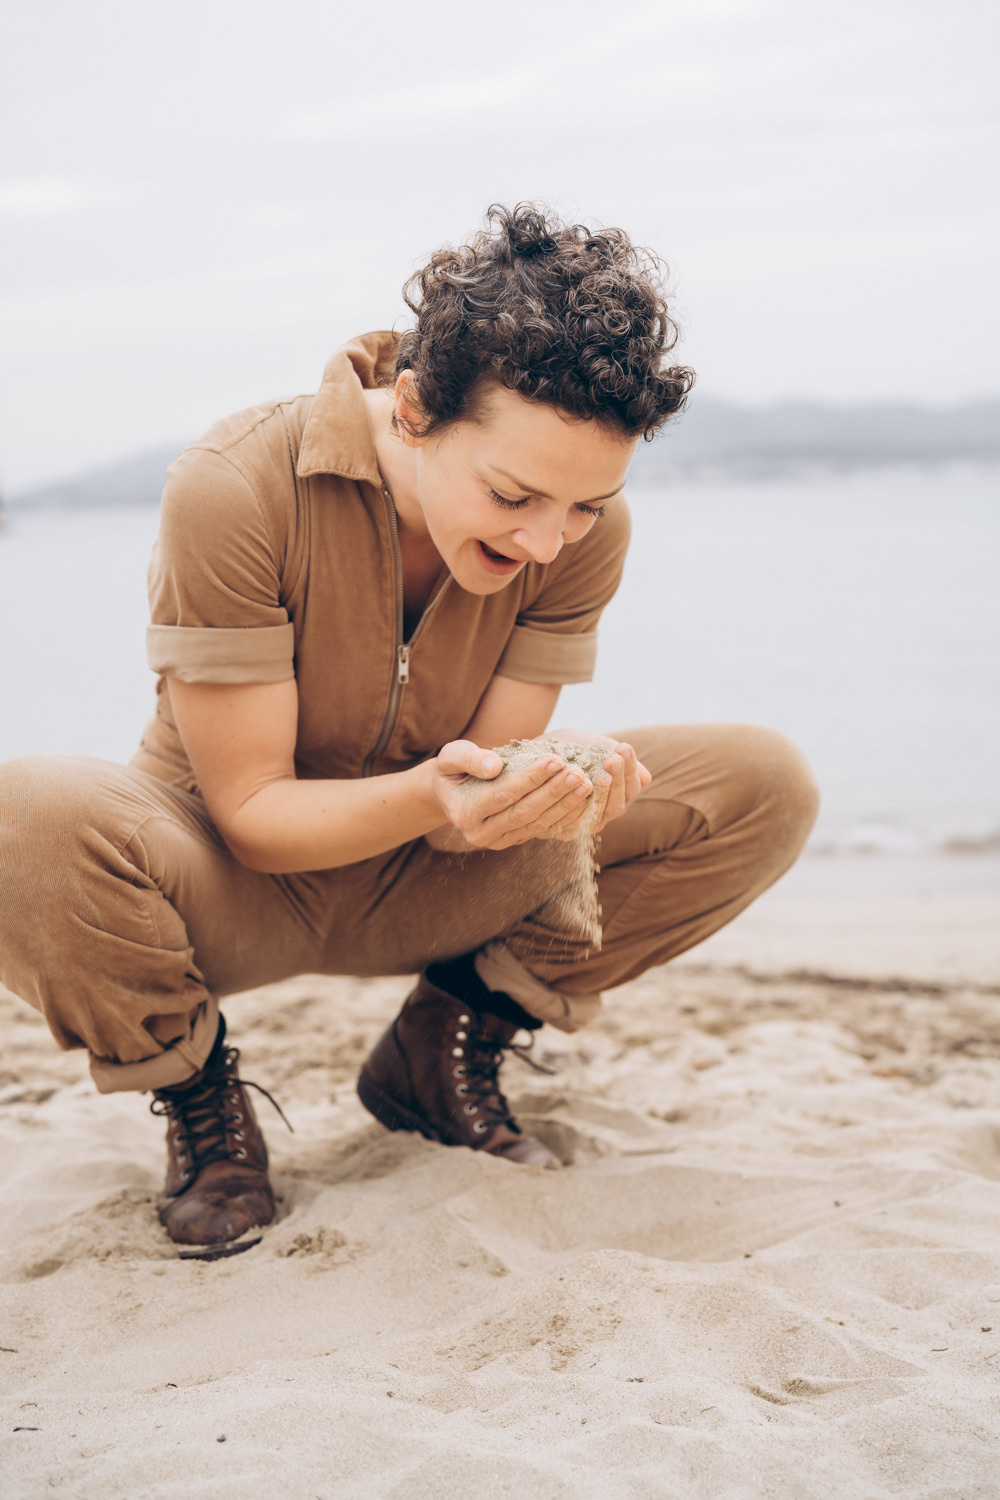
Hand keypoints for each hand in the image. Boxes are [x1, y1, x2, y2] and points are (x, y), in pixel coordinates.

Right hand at [426, 740, 598, 851]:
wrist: (450, 794)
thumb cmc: (452, 770)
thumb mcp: (451, 756)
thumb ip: (469, 758)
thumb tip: (495, 766)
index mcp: (465, 812)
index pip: (504, 794)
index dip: (531, 778)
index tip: (556, 760)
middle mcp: (480, 833)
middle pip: (524, 813)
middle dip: (554, 792)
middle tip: (579, 773)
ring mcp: (498, 841)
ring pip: (536, 824)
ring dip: (564, 806)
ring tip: (586, 785)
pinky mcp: (514, 841)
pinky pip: (542, 831)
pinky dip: (564, 817)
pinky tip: (582, 801)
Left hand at [545, 729, 651, 831]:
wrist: (534, 755)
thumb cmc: (568, 749)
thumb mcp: (592, 747)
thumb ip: (616, 759)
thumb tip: (646, 778)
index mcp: (617, 794)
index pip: (631, 787)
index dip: (630, 769)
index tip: (623, 747)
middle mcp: (604, 813)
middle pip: (619, 804)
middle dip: (618, 781)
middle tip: (613, 760)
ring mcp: (586, 824)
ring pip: (600, 814)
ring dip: (603, 795)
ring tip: (602, 776)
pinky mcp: (565, 831)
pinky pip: (576, 824)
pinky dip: (579, 808)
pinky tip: (579, 791)